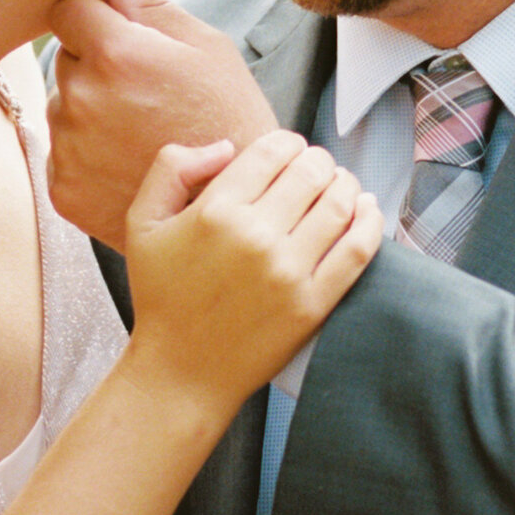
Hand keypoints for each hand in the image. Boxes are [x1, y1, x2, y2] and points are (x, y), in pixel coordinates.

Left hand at [46, 0, 275, 245]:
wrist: (233, 210)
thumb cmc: (230, 118)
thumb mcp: (206, 48)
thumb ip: (149, 2)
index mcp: (114, 53)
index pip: (68, 8)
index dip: (93, 18)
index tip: (118, 35)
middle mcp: (80, 97)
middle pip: (66, 59)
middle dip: (95, 67)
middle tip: (146, 95)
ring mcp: (67, 147)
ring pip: (62, 108)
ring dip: (89, 113)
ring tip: (142, 135)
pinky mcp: (62, 189)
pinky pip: (62, 154)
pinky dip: (87, 157)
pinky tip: (129, 164)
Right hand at [122, 130, 380, 405]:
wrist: (181, 373)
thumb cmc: (162, 298)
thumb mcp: (143, 222)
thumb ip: (172, 168)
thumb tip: (226, 147)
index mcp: (216, 211)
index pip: (273, 151)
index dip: (288, 142)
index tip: (289, 151)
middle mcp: (255, 237)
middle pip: (311, 171)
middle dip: (318, 161)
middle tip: (315, 170)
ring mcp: (288, 272)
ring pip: (340, 203)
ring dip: (346, 184)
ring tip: (341, 186)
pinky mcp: (312, 304)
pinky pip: (358, 250)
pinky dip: (371, 222)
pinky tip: (367, 211)